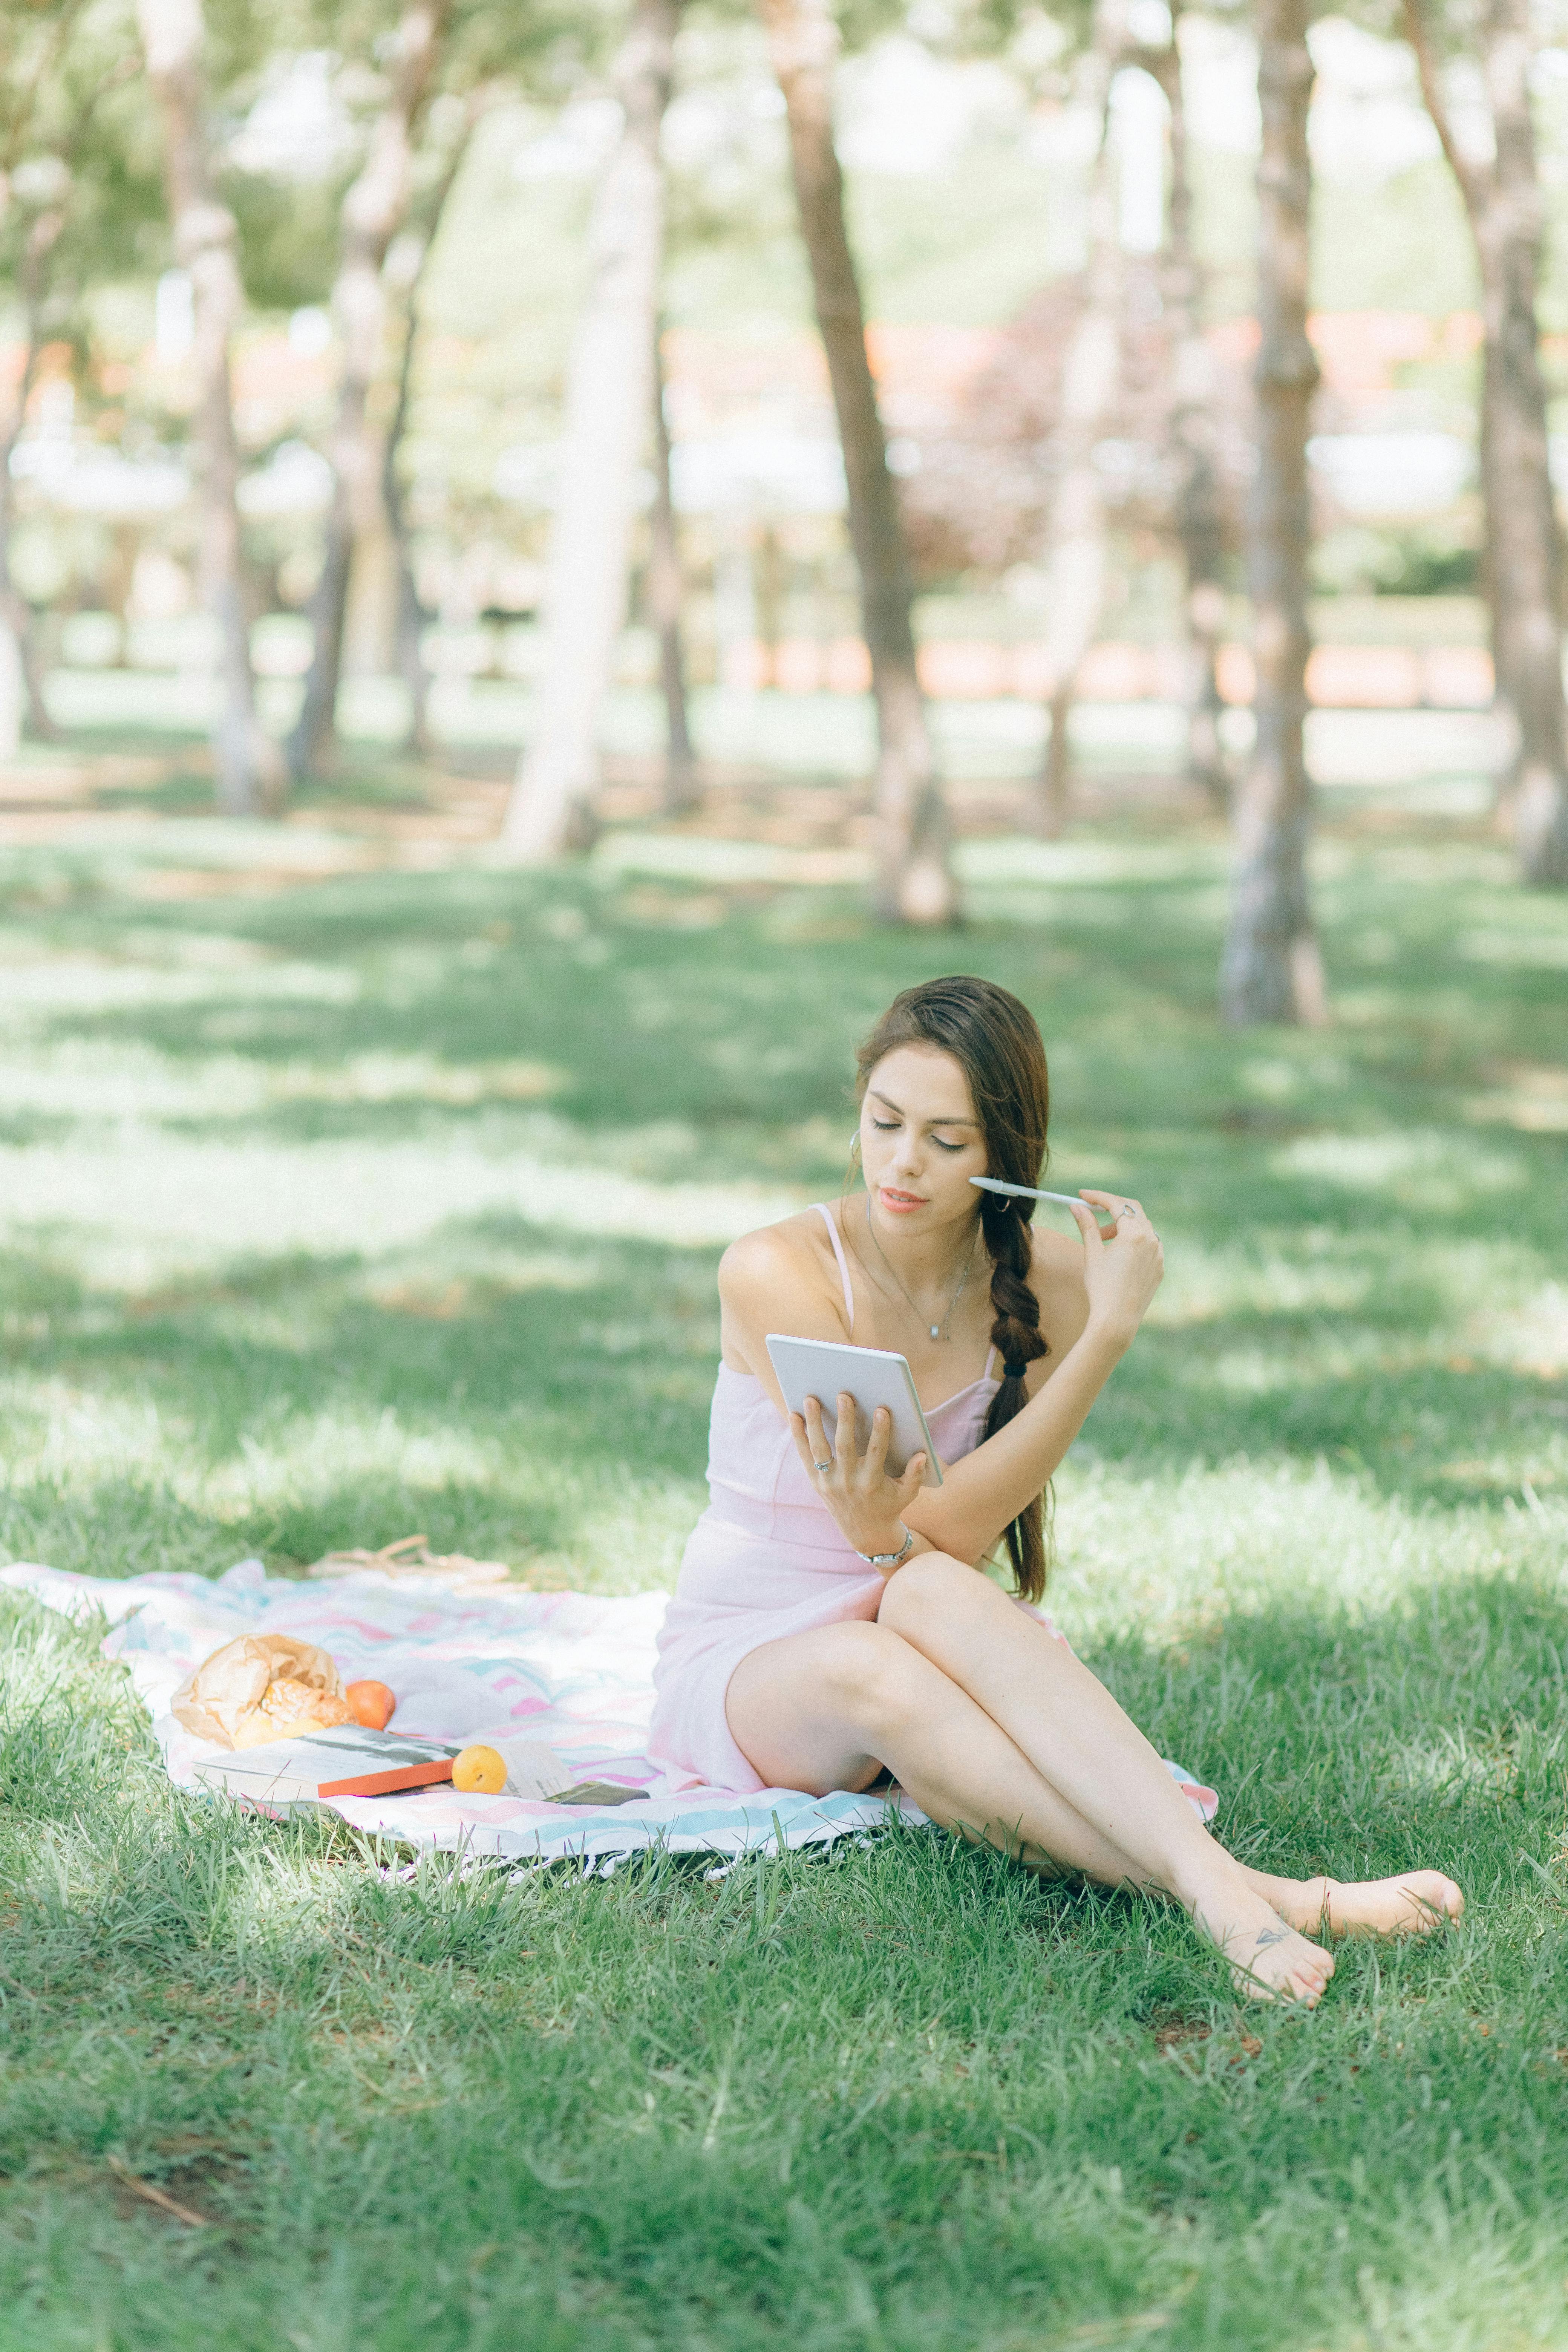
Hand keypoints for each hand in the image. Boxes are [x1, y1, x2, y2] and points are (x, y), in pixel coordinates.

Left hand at [789, 1391, 927, 1563]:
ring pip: (819, 1449)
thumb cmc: (890, 1506)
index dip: (881, 1431)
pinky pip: (804, 1456)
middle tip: (844, 1395)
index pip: (877, 1453)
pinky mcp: (816, 1482)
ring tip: (811, 1398)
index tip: (882, 1409)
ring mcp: (829, 1483)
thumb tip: (922, 1455)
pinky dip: (798, 1435)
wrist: (865, 1533)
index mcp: (872, 1483)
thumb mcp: (907, 1494)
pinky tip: (793, 1414)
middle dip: (844, 1420)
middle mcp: (848, 1483)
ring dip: (814, 1423)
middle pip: (844, 1447)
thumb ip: (915, 1475)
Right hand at [1067, 1192, 1163, 1349]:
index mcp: (1134, 1233)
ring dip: (1122, 1226)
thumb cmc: (1101, 1287)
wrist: (1117, 1320)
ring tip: (1103, 1238)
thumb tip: (1077, 1206)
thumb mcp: (1092, 1253)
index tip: (1082, 1195)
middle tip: (1093, 1211)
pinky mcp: (1159, 1267)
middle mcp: (1151, 1240)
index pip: (1116, 1204)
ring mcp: (1158, 1254)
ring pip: (1142, 1227)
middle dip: (1112, 1208)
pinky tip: (1118, 1253)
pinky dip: (1133, 1241)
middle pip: (1133, 1210)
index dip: (1098, 1197)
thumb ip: (1087, 1226)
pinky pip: (1149, 1244)